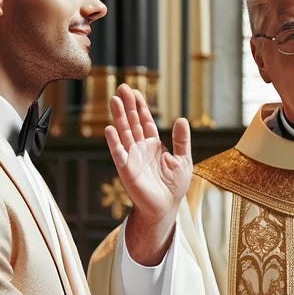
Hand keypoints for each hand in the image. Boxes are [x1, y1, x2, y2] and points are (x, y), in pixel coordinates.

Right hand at [104, 84, 192, 264]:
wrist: (166, 207)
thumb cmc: (174, 186)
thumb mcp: (183, 159)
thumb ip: (181, 140)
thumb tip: (181, 119)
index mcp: (154, 144)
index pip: (145, 121)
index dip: (140, 106)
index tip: (135, 91)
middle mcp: (140, 148)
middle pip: (132, 122)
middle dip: (127, 106)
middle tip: (122, 87)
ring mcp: (132, 157)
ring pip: (124, 133)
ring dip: (118, 117)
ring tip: (114, 100)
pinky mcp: (126, 169)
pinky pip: (119, 153)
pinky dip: (114, 141)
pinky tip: (109, 128)